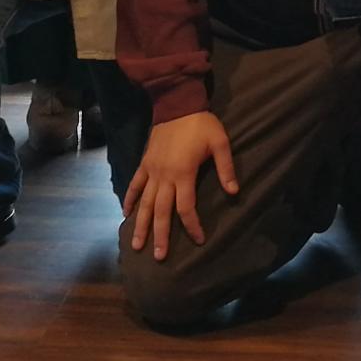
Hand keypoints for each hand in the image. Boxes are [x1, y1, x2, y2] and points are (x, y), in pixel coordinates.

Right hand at [123, 110, 237, 259]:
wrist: (177, 103)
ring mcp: (151, 170)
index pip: (186, 207)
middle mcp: (164, 176)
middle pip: (160, 211)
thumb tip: (234, 192)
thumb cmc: (201, 124)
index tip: (199, 240)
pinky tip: (126, 214)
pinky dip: (129, 199)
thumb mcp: (220, 143)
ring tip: (137, 245)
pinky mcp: (144, 162)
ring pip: (144, 202)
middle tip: (159, 257)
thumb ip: (226, 168)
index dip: (192, 225)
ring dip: (140, 224)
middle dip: (160, 235)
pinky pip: (135, 184)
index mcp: (183, 173)